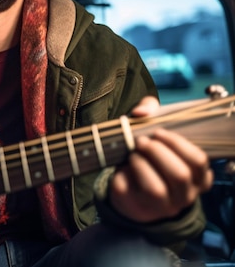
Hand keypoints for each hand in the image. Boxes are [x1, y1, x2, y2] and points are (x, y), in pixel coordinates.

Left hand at [108, 96, 213, 222]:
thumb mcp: (155, 131)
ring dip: (141, 164)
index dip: (177, 144)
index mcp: (197, 177)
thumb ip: (152, 112)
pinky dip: (122, 175)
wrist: (132, 190)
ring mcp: (162, 207)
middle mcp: (185, 195)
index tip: (157, 132)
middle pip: (179, 175)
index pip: (198, 161)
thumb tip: (140, 112)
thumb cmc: (150, 156)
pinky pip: (129, 192)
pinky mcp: (138, 209)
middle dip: (157, 152)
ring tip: (132, 154)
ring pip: (156, 189)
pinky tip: (123, 168)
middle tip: (141, 142)